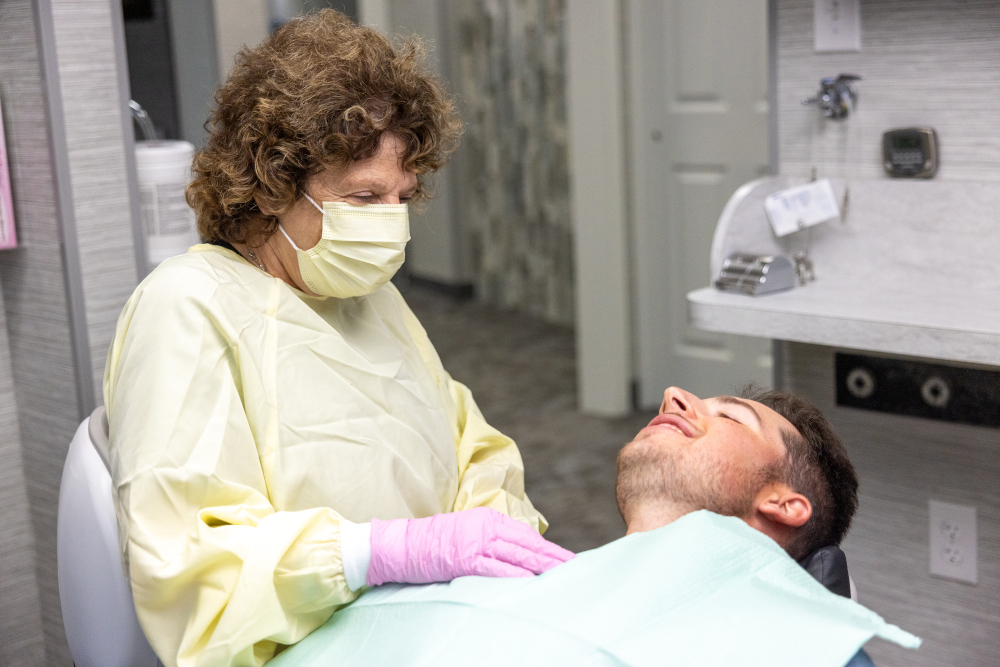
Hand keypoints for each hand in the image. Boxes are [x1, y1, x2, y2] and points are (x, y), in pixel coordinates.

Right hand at [367, 507, 573, 585]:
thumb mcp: (468, 531)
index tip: (568, 559)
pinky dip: (515, 575)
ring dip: (542, 568)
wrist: (403, 543)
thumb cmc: (435, 542)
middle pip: (527, 545)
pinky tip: (531, 581)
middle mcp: (486, 527)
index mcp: (489, 518)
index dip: (549, 549)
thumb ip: (491, 539)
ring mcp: (476, 543)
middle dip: (553, 559)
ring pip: (517, 556)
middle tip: (575, 568)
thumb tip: (516, 555)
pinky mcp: (465, 559)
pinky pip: (496, 569)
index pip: (526, 536)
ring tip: (562, 576)